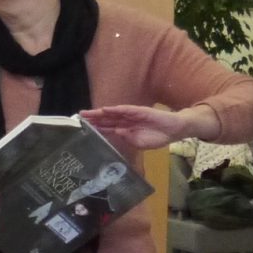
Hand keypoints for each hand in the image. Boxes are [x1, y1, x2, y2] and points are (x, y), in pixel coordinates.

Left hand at [79, 104, 196, 151]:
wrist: (173, 131)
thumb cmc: (157, 137)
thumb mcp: (139, 143)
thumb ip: (127, 138)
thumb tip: (116, 132)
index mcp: (124, 129)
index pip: (106, 128)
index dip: (95, 127)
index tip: (83, 128)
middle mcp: (125, 121)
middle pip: (105, 119)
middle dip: (92, 119)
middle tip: (79, 117)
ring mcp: (132, 115)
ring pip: (112, 113)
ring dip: (99, 113)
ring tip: (87, 113)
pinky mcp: (140, 111)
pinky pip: (125, 110)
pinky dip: (115, 110)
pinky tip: (105, 110)